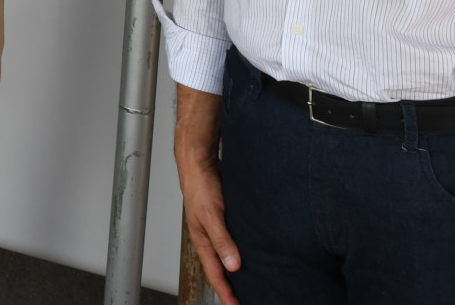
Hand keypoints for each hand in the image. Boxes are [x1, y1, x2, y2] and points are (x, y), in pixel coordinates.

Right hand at [179, 148, 241, 304]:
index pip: (216, 275)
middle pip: (221, 269)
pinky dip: (242, 250)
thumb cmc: (201, 186)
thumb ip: (222, 240)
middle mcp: (209, 237)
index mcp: (203, 241)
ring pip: (228, 255)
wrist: (200, 162)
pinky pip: (235, 240)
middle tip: (245, 301)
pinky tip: (254, 251)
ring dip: (237, 270)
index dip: (226, 293)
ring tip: (252, 282)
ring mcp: (218, 228)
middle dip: (231, 287)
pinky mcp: (226, 218)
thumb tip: (233, 265)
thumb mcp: (212, 215)